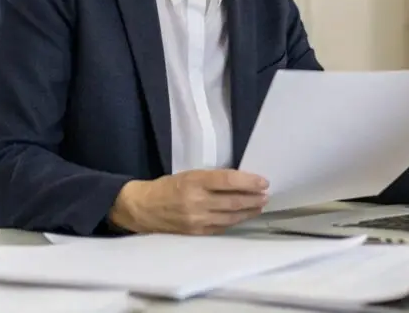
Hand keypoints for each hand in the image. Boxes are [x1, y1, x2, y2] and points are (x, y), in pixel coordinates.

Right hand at [108, 169, 269, 234]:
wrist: (142, 208)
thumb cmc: (168, 187)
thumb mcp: (189, 175)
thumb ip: (212, 179)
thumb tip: (239, 182)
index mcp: (194, 182)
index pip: (228, 181)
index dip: (249, 182)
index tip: (264, 182)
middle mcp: (196, 202)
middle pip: (233, 201)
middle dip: (254, 198)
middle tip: (266, 195)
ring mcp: (197, 220)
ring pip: (230, 217)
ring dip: (248, 212)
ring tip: (259, 206)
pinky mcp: (195, 233)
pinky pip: (221, 228)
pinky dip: (234, 222)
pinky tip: (242, 217)